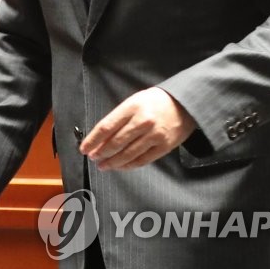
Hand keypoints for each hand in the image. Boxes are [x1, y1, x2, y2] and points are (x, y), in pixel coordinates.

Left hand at [80, 87, 195, 170]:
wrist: (184, 103)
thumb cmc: (155, 101)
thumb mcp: (134, 101)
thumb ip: (119, 117)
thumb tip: (101, 136)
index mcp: (131, 107)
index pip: (106, 127)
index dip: (93, 140)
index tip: (84, 148)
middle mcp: (142, 121)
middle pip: (115, 142)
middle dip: (101, 153)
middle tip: (93, 158)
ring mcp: (154, 135)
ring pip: (128, 154)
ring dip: (113, 162)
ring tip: (103, 165)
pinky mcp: (164, 146)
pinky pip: (143, 160)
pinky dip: (129, 165)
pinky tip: (120, 167)